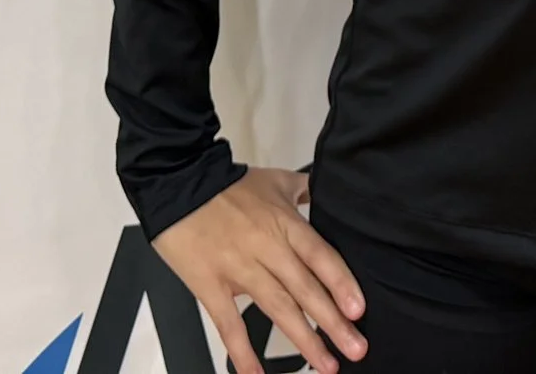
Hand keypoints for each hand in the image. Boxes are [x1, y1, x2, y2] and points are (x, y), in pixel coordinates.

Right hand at [152, 168, 366, 373]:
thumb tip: (325, 191)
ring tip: (326, 365)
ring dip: (304, 340)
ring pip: (278, 308)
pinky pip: (229, 324)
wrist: (176, 182)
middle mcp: (266, 248)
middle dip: (333, 323)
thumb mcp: (274, 180)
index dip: (341, 283)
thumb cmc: (224, 186)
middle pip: (305, 288)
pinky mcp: (211, 286)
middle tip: (355, 348)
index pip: (320, 256)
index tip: (358, 310)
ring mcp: (239, 269)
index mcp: (284, 224)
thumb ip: (303, 189)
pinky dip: (243, 353)